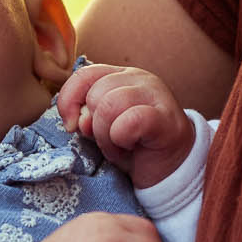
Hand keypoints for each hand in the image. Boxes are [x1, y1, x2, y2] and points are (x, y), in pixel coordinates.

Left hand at [58, 62, 195, 189]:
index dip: (69, 100)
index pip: (83, 74)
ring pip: (109, 105)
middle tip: (109, 142)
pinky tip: (130, 147)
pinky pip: (130, 121)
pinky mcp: (165, 117)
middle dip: (94, 126)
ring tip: (119, 147)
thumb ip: (86, 116)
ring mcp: (154, 94)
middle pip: (95, 93)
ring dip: (107, 136)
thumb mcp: (102, 127)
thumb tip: (77, 120)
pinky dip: (121, 139)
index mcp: (120, 75)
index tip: (70, 126)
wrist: (171, 166)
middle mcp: (138, 78)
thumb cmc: (134, 145)